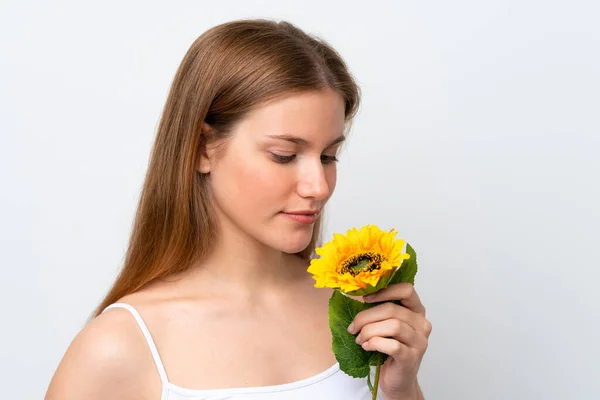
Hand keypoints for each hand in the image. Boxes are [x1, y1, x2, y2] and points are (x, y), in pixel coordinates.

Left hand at [347, 282, 431, 398]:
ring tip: (359, 339)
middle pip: (392, 309)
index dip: (384, 291)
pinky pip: (392, 345)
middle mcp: (422, 324)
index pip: (406, 290)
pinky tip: (367, 347)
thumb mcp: (386, 326)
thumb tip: (358, 295)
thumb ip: (380, 311)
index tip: (365, 298)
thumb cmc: (389, 350)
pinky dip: (375, 343)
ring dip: (369, 331)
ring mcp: (419, 342)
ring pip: (393, 326)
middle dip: (366, 317)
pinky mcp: (411, 358)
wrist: (397, 381)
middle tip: (353, 327)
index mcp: (416, 311)